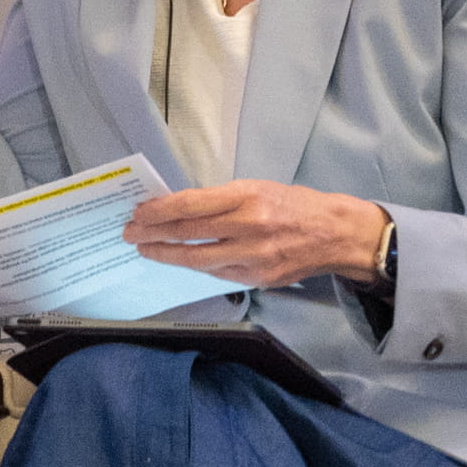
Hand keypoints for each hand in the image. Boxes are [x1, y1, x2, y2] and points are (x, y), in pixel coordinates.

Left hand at [123, 183, 389, 287]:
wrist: (337, 234)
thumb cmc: (293, 205)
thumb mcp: (257, 188)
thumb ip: (219, 200)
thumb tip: (177, 209)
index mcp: (248, 197)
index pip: (190, 205)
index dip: (158, 211)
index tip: (138, 213)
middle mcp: (250, 226)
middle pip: (189, 233)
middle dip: (152, 234)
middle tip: (130, 234)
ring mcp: (255, 255)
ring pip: (198, 260)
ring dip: (166, 255)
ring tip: (146, 250)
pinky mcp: (260, 277)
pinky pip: (218, 273)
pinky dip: (197, 266)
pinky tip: (182, 260)